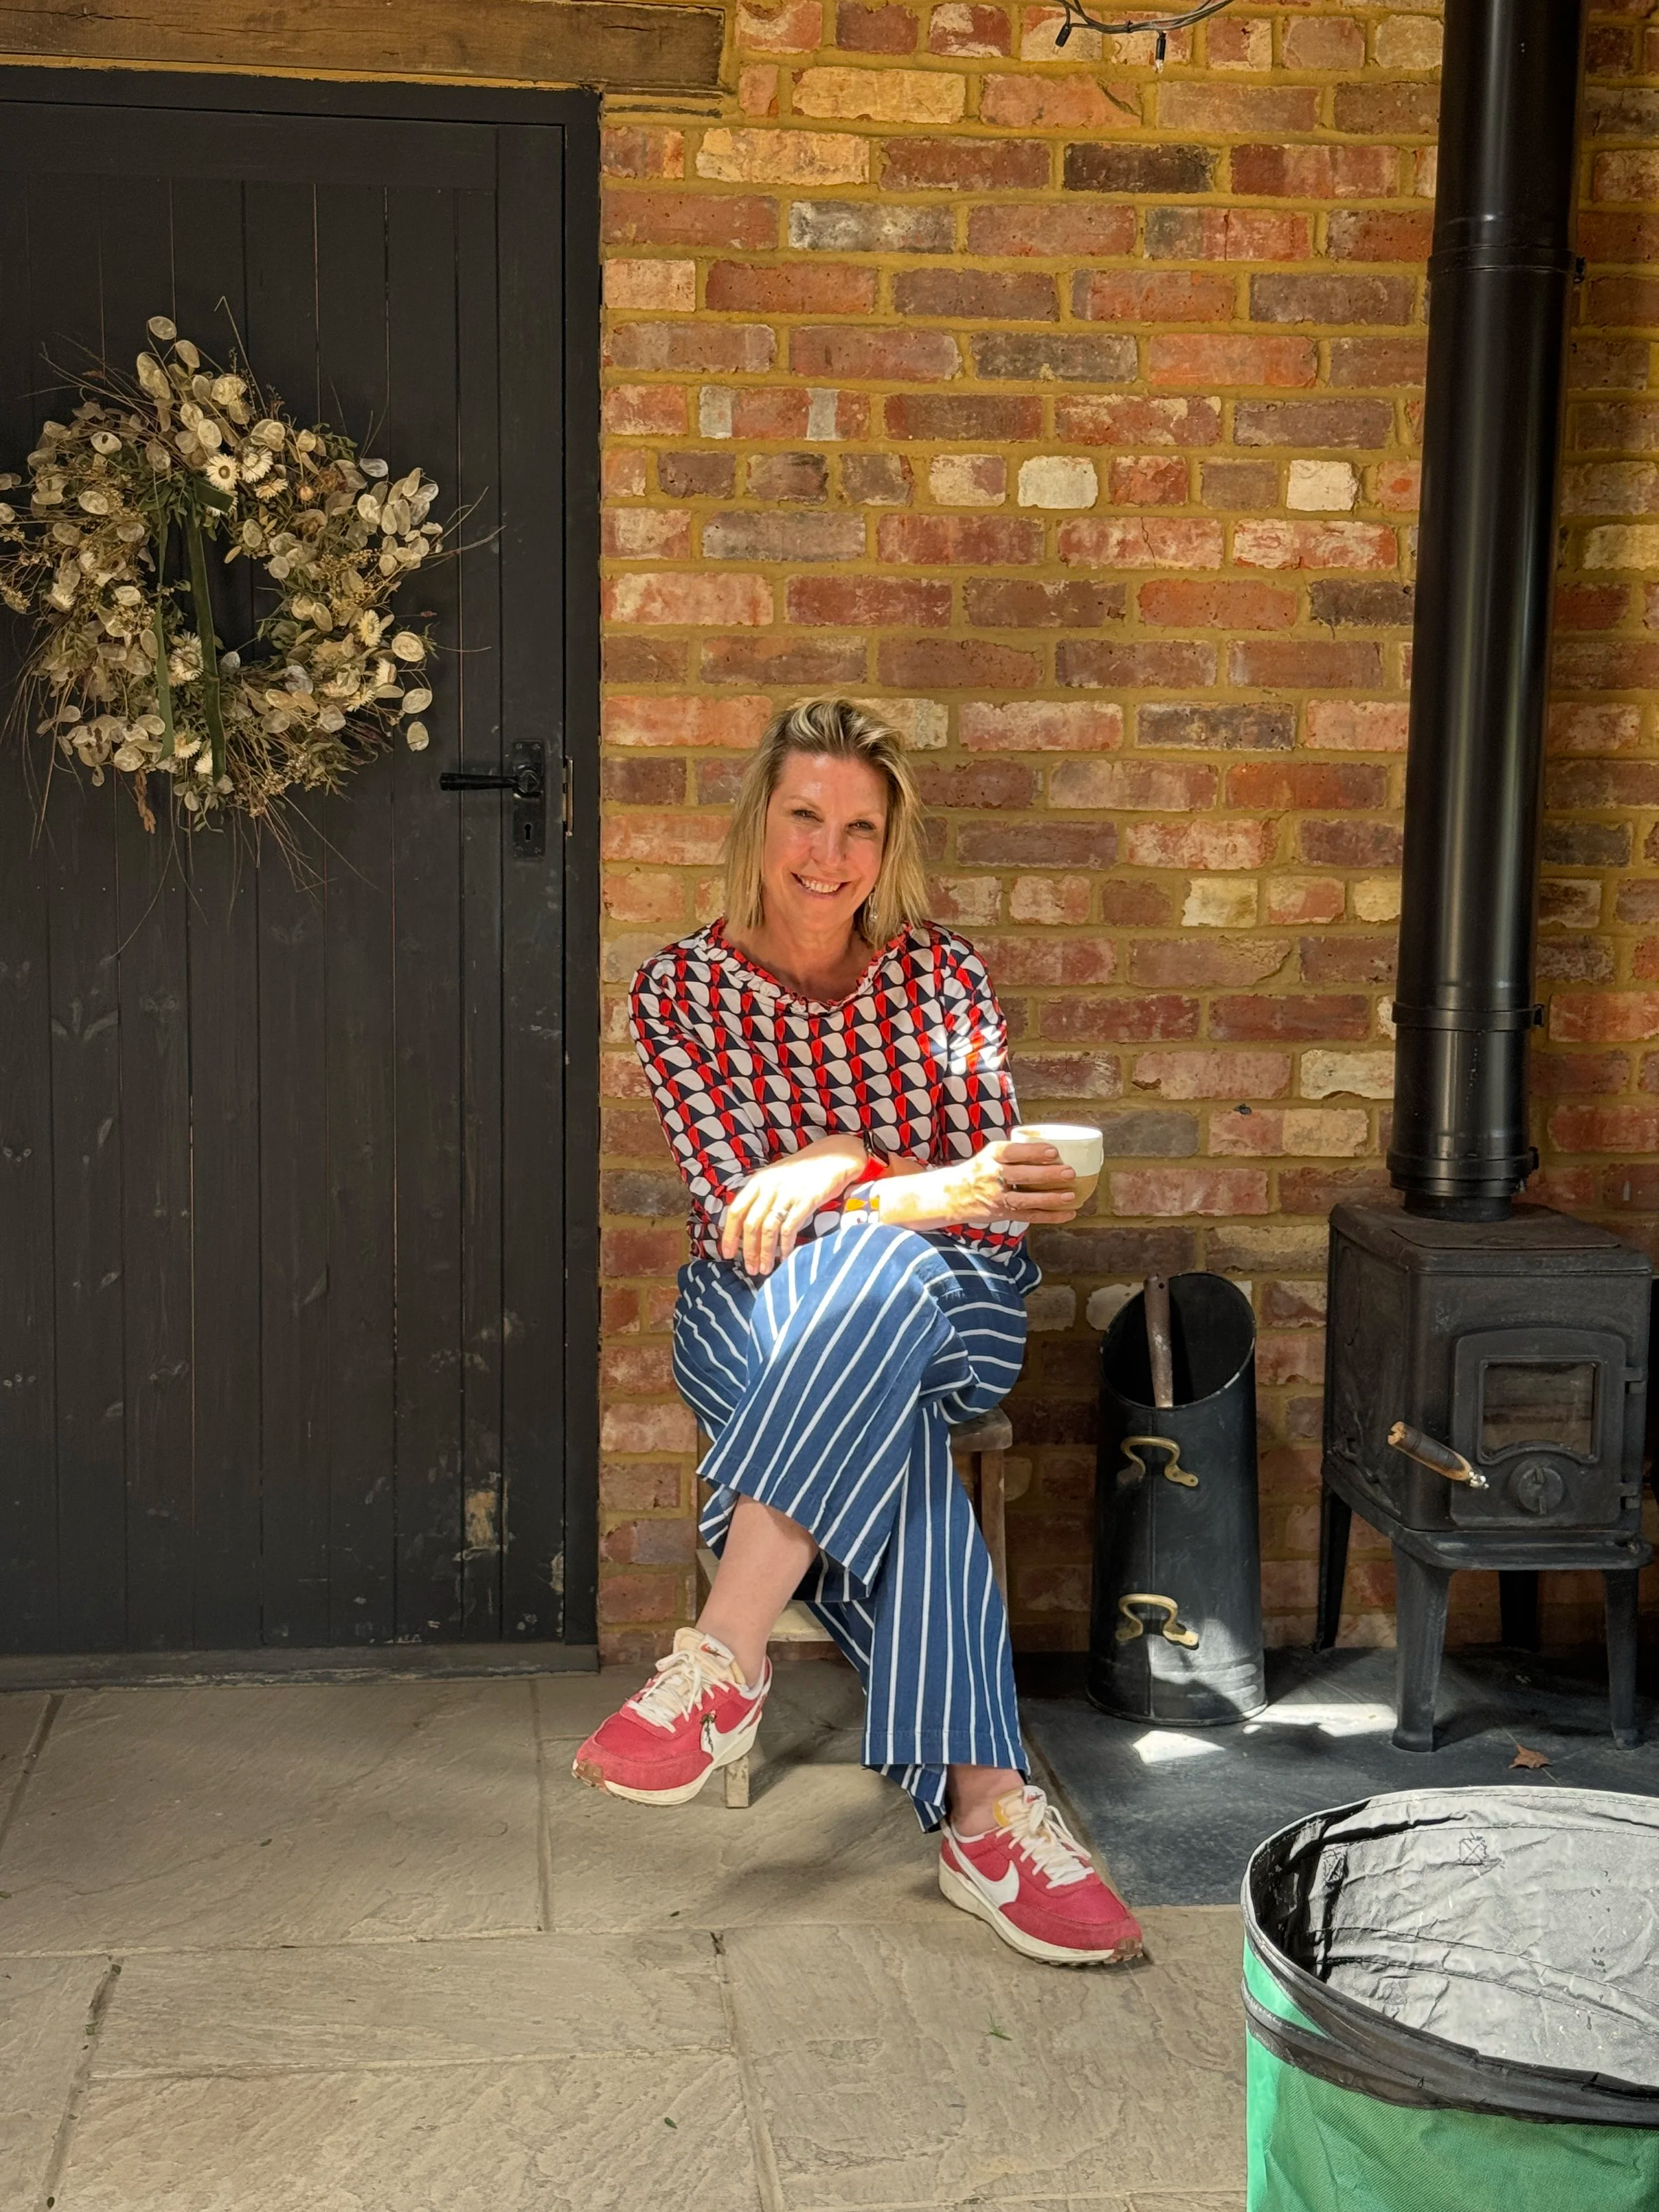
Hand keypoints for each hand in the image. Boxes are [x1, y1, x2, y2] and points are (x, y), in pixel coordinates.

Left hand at [721, 1138, 865, 1275]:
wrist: (834, 1156)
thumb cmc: (803, 1171)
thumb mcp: (775, 1178)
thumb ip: (760, 1197)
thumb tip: (746, 1226)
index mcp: (757, 1181)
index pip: (735, 1211)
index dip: (729, 1235)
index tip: (727, 1253)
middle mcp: (769, 1187)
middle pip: (750, 1224)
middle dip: (748, 1251)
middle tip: (750, 1268)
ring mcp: (787, 1194)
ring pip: (768, 1230)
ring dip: (765, 1253)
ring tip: (765, 1269)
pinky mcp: (805, 1201)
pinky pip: (789, 1229)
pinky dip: (785, 1246)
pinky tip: (785, 1257)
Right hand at [936, 1140, 1079, 1227]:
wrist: (953, 1195)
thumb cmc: (981, 1170)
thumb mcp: (990, 1155)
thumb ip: (1015, 1152)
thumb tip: (1055, 1149)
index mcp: (990, 1156)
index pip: (1012, 1152)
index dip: (1033, 1152)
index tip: (1053, 1151)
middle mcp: (992, 1176)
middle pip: (1021, 1176)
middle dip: (1046, 1175)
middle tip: (1069, 1172)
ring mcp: (997, 1198)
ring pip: (1025, 1200)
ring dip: (1050, 1199)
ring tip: (1071, 1195)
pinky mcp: (1003, 1214)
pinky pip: (1028, 1216)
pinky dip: (1050, 1216)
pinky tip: (1068, 1213)